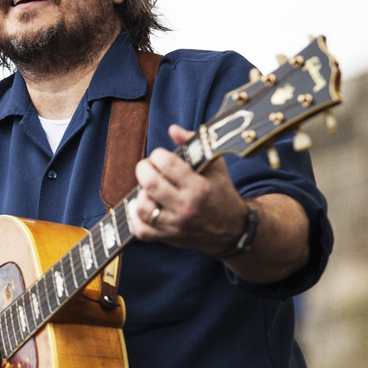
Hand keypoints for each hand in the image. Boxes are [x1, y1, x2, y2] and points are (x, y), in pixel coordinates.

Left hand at [129, 124, 245, 254]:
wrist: (231, 229)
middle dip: (143, 169)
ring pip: (143, 207)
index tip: (160, 156)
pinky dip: (136, 217)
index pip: (168, 164)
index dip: (158, 155)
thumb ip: (193, 144)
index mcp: (199, 187)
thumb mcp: (214, 166)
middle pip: (151, 184)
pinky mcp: (167, 238)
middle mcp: (186, 207)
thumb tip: (173, 129)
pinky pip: (141, 230)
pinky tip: (145, 206)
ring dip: (140, 193)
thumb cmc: (220, 193)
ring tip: (149, 189)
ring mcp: (175, 225)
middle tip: (147, 167)